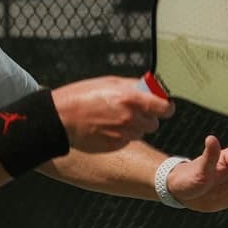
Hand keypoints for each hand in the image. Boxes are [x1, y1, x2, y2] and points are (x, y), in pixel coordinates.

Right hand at [51, 76, 174, 152]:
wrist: (61, 118)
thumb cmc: (81, 96)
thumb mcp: (109, 82)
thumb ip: (133, 86)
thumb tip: (150, 87)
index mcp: (131, 98)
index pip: (165, 108)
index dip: (166, 107)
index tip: (163, 106)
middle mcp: (130, 118)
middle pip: (154, 123)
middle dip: (147, 117)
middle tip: (133, 111)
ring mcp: (123, 134)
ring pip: (140, 132)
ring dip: (134, 127)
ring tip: (114, 119)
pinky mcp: (115, 146)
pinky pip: (127, 140)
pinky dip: (122, 135)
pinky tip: (107, 128)